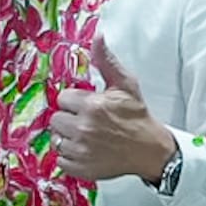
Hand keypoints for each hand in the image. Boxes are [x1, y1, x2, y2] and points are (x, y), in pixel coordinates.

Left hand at [52, 36, 174, 183]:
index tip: (87, 106)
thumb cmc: (137, 116)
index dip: (74, 102)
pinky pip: (61, 160)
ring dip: (68, 138)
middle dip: (69, 119)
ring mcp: (81, 150)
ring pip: (56, 139)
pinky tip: (85, 151)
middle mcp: (83, 128)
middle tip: (87, 122)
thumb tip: (98, 37)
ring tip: (86, 137)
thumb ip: (107, 61)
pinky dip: (70, 157)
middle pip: (56, 119)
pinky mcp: (81, 168)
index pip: (63, 99)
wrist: (150, 150)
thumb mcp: (125, 85)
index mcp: (91, 106)